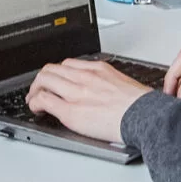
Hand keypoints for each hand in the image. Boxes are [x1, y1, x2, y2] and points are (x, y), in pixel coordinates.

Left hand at [26, 58, 155, 143]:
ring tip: (34, 100)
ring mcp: (76, 92)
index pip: (67, 64)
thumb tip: (99, 90)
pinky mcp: (71, 110)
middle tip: (38, 90)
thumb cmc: (140, 106)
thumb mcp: (122, 83)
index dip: (56, 74)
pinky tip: (36, 109)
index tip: (55, 81)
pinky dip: (35, 103)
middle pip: (51, 69)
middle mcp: (85, 76)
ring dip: (34, 90)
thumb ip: (106, 82)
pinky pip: (43, 100)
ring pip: (43, 80)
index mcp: (98, 69)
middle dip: (41, 80)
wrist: (146, 117)